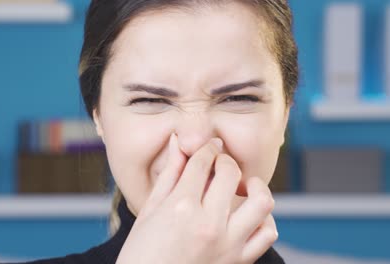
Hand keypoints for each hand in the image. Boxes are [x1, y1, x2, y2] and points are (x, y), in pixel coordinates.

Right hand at [116, 134, 276, 263]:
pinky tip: (247, 214)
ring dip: (254, 185)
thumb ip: (168, 174)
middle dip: (224, 160)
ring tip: (241, 185)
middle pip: (230, 173)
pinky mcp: (239, 261)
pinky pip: (267, 235)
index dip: (206, 148)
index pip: (202, 162)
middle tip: (217, 163)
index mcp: (181, 208)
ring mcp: (228, 244)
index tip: (207, 146)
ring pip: (261, 201)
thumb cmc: (140, 253)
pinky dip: (263, 219)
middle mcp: (208, 224)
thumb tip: (178, 142)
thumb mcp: (148, 211)